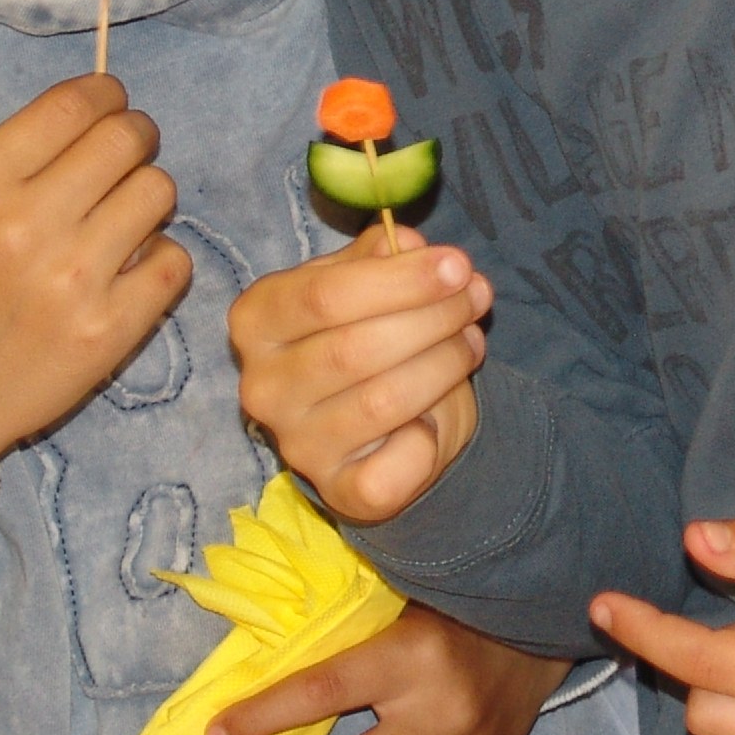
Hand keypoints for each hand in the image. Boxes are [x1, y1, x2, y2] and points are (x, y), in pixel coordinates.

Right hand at [0, 74, 189, 525]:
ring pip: (159, 191)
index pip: (74, 104)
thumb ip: (20, 159)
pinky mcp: (109, 329)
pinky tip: (128, 273)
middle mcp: (23, 224)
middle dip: (135, 139)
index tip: (111, 107)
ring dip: (147, 199)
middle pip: (126, 138)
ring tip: (120, 222)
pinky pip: (176, 260)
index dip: (106, 96)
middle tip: (128, 157)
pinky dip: (160, 261)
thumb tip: (105, 111)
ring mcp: (72, 279)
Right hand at [227, 229, 490, 521]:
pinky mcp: (338, 489)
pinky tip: (439, 413)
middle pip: (356, 347)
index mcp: (258, 320)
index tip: (456, 265)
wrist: (379, 422)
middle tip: (476, 297)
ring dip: (445, 363)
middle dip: (433, 317)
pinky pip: (399, 462)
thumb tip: (409, 245)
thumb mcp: (368, 283)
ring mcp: (296, 443)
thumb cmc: (368, 335)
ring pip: (384, 400)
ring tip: (471, 341)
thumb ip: (382, 256)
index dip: (401, 279)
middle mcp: (263, 386)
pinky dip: (432, 435)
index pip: (324, 296)